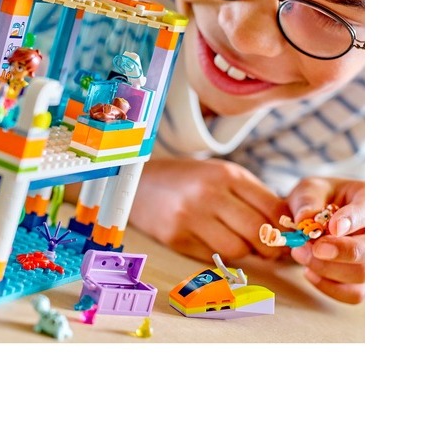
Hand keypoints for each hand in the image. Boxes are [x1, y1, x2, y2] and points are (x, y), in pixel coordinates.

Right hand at [128, 158, 287, 262]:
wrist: (143, 182)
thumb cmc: (192, 181)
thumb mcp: (224, 176)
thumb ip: (256, 197)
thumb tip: (288, 228)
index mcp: (227, 175)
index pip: (272, 209)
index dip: (285, 228)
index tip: (286, 236)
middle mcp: (208, 194)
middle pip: (257, 232)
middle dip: (269, 247)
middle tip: (269, 249)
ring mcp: (189, 217)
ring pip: (237, 250)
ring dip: (245, 252)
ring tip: (240, 242)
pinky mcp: (176, 237)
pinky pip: (212, 257)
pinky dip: (221, 255)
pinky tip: (214, 241)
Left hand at [285, 177, 364, 303]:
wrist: (321, 216)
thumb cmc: (319, 199)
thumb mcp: (310, 189)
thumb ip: (307, 201)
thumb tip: (304, 219)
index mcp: (369, 200)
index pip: (367, 211)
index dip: (352, 220)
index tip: (334, 227)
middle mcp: (380, 232)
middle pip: (370, 249)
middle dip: (339, 252)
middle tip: (310, 248)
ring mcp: (375, 260)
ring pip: (361, 274)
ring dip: (327, 269)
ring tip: (300, 253)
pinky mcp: (365, 282)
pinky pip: (353, 294)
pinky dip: (328, 286)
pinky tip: (309, 271)